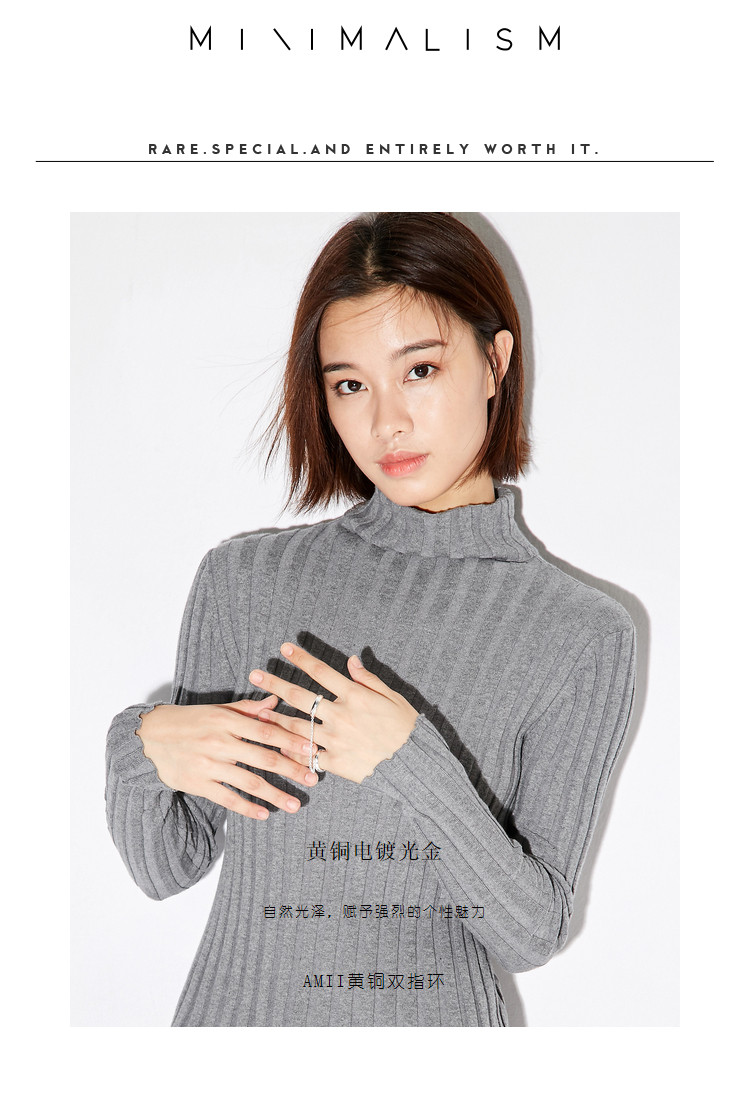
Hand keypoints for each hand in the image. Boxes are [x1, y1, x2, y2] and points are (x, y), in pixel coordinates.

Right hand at [136, 695, 319, 819]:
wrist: (149, 737)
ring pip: (249, 782)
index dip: (292, 741)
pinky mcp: (198, 783)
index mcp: (227, 720)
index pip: (267, 731)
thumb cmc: (189, 721)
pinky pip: (227, 798)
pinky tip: (264, 813)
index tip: (313, 750)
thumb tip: (275, 701)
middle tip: (313, 779)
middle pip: (264, 758)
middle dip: (292, 770)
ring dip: (275, 795)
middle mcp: (219, 742)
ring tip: (295, 804)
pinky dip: (247, 807)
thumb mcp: (217, 709)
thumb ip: (247, 708)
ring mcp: (209, 765)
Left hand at [249, 643, 418, 783]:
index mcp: (354, 696)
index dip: (301, 658)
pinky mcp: (334, 762)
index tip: (284, 648)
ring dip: (275, 717)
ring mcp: (335, 740)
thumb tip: (351, 660)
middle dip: (275, 683)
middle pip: (300, 696)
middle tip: (255, 674)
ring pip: (297, 727)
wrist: (413, 764)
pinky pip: (307, 756)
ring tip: (258, 710)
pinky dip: (292, 751)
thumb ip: (368, 679)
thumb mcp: (392, 697)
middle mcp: (341, 715)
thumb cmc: (405, 728)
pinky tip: (277, 746)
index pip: (321, 672)